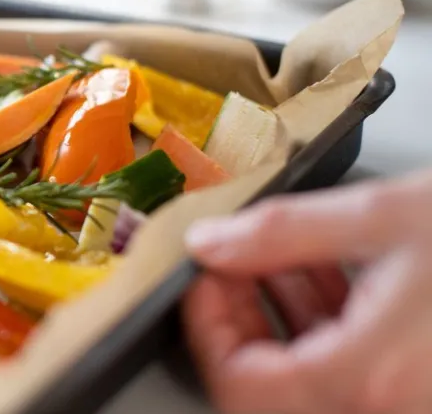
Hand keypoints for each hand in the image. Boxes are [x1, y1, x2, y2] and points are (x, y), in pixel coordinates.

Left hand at [182, 169, 431, 413]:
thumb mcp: (383, 217)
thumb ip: (282, 231)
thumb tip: (211, 242)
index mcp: (369, 377)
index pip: (240, 383)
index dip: (206, 326)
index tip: (202, 277)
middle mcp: (387, 407)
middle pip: (268, 389)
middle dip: (239, 320)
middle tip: (232, 267)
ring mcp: (409, 403)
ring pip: (310, 382)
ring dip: (281, 321)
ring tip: (279, 260)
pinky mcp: (421, 388)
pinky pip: (355, 376)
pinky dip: (327, 331)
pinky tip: (328, 274)